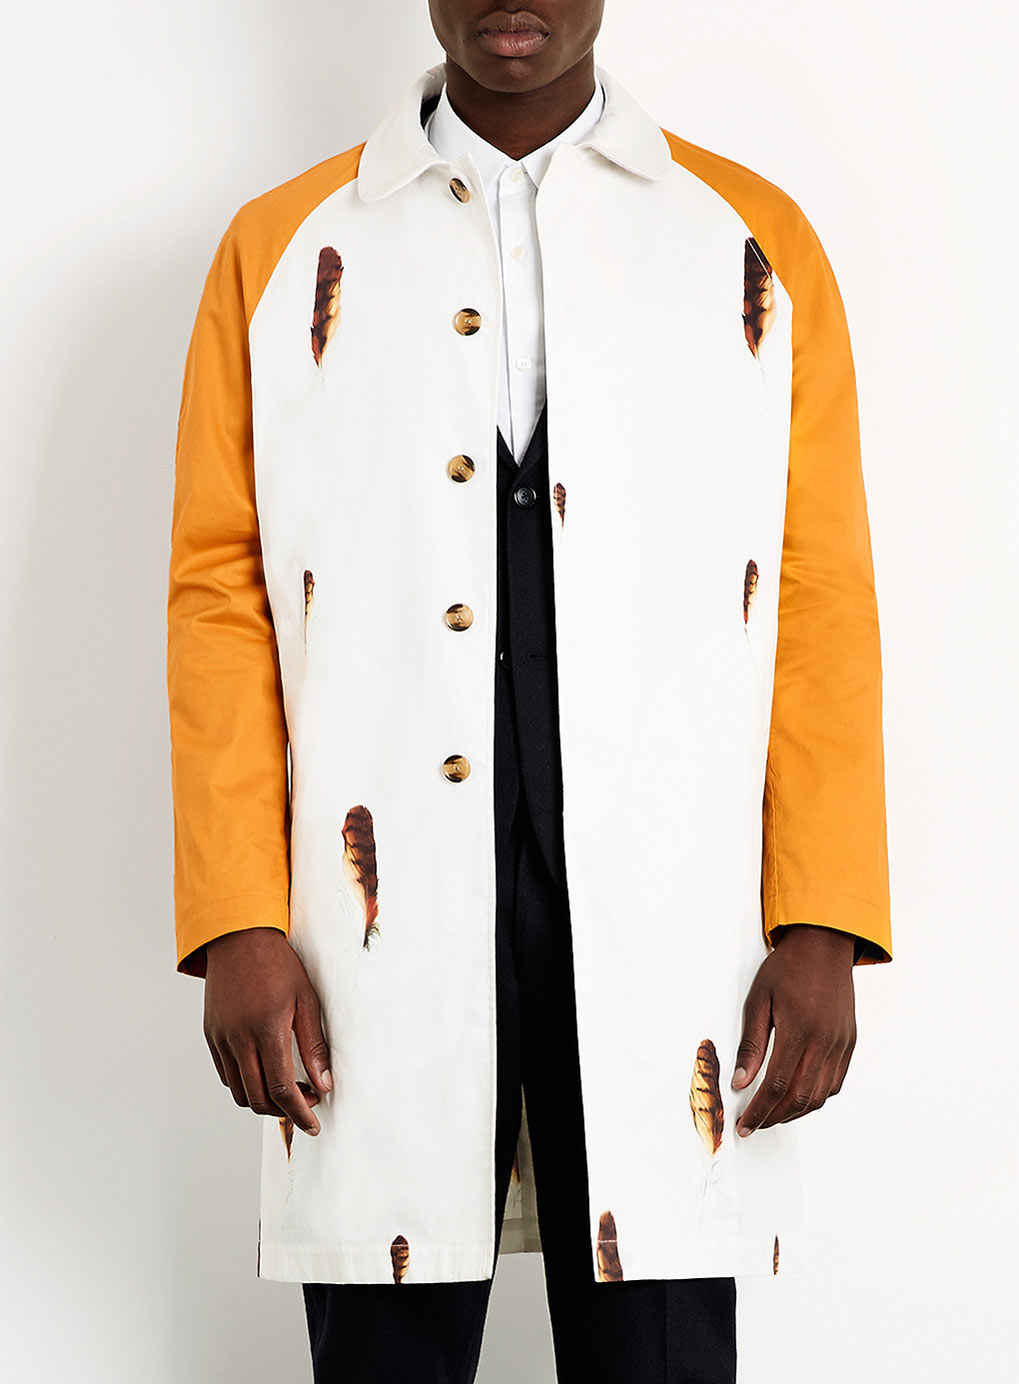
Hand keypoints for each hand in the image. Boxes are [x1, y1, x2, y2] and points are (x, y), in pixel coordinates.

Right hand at [203, 927, 332, 1136]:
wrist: (240, 938)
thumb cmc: (278, 964)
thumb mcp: (306, 999)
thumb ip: (314, 1045)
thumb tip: (325, 1083)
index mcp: (266, 1029)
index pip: (282, 1089)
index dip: (299, 1112)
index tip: (313, 1124)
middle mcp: (238, 1038)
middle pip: (257, 1098)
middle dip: (283, 1111)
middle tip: (306, 1103)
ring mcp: (220, 1038)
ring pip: (238, 1092)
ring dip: (262, 1101)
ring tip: (287, 1090)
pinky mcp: (210, 1035)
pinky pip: (225, 1074)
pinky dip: (244, 1084)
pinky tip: (264, 1072)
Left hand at [731, 924, 855, 1135]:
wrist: (824, 945)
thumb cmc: (787, 968)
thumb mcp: (758, 999)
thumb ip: (751, 1043)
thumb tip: (741, 1081)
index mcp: (799, 1030)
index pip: (776, 1085)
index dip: (759, 1111)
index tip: (745, 1125)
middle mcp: (824, 1042)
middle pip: (800, 1097)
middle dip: (775, 1117)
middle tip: (755, 1124)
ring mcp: (841, 1044)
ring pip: (821, 1095)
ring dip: (796, 1112)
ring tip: (773, 1114)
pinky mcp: (849, 1042)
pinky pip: (835, 1082)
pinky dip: (817, 1096)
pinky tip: (799, 1096)